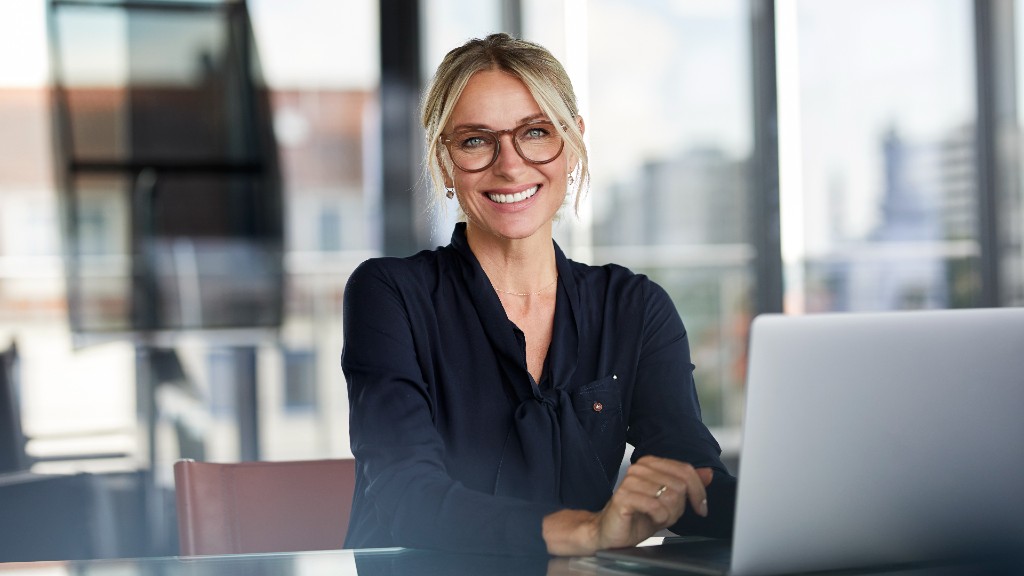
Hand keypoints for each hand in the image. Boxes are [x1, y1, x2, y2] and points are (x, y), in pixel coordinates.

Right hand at [543, 456, 712, 555]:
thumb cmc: (639, 515)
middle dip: (679, 507)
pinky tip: (648, 518)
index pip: (686, 470)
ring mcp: (630, 480)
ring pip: (670, 496)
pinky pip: (656, 506)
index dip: (699, 491)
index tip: (701, 508)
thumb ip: (688, 485)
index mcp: (651, 463)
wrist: (612, 531)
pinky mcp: (623, 496)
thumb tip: (709, 474)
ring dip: (668, 514)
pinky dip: (659, 518)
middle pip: (680, 485)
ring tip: (655, 517)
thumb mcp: (670, 500)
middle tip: (666, 515)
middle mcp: (640, 467)